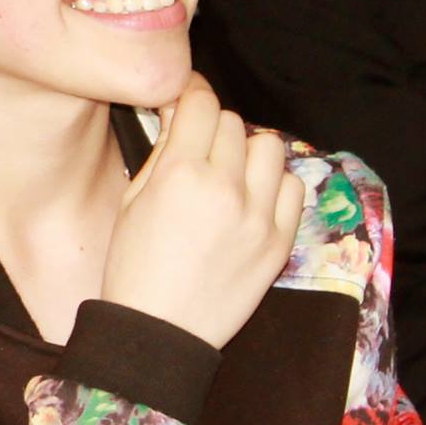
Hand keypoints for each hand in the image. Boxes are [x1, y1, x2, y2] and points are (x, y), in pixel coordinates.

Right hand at [99, 75, 303, 349]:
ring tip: (231, 171)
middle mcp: (223, 188)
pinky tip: (252, 197)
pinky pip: (292, 186)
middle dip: (214, 127)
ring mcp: (257, 216)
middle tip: (200, 146)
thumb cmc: (133, 265)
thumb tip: (181, 113)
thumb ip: (162, 152)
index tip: (188, 98)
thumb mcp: (132, 199)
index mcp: (178, 174)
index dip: (192, 93)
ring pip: (269, 146)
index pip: (201, 103)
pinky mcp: (279, 241)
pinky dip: (273, 183)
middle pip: (233, 122)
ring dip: (247, 151)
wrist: (158, 331)